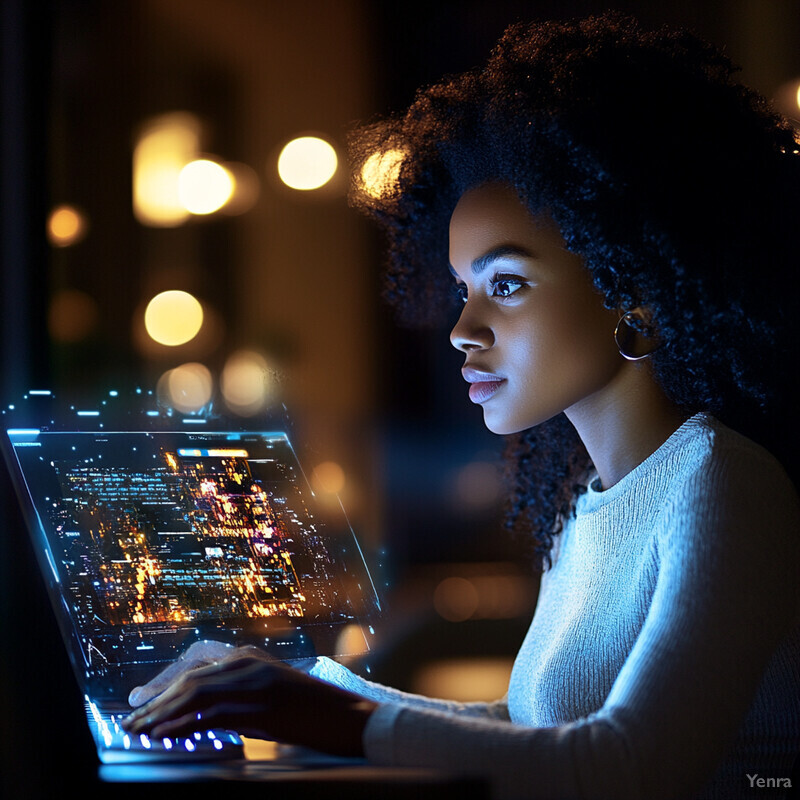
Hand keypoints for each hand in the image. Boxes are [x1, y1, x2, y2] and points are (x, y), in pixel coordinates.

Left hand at [123, 649, 376, 756]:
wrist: (350, 718)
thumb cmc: (314, 712)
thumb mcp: (270, 699)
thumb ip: (238, 700)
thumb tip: (200, 717)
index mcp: (251, 657)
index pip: (197, 665)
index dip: (165, 682)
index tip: (141, 700)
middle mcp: (250, 662)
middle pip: (190, 678)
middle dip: (155, 700)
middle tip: (130, 719)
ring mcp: (256, 681)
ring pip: (196, 692)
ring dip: (162, 713)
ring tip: (139, 730)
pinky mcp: (262, 704)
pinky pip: (213, 713)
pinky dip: (184, 724)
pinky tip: (165, 737)